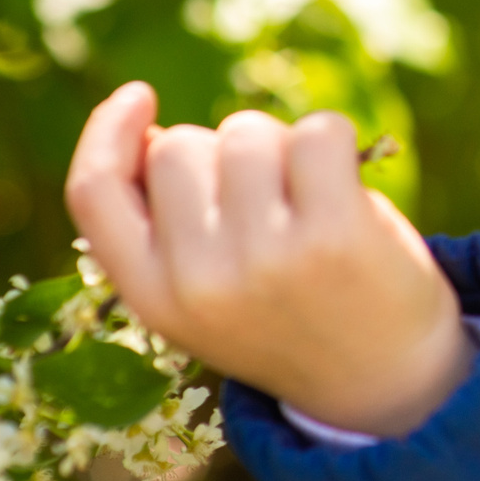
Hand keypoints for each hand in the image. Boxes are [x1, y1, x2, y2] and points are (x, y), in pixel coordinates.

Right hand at [64, 82, 474, 437]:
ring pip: (248, 132)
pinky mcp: (335, 233)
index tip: (139, 97)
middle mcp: (199, 280)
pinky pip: (318, 131)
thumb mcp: (208, 297)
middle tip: (272, 199)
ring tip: (310, 201)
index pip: (93, 194)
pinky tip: (346, 184)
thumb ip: (171, 231)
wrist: (387, 382)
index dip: (107, 133)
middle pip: (180, 148)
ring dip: (282, 146)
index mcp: (153, 298)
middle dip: (224, 152)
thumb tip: (156, 134)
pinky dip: (335, 140)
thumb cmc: (294, 317)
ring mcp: (266, 256)